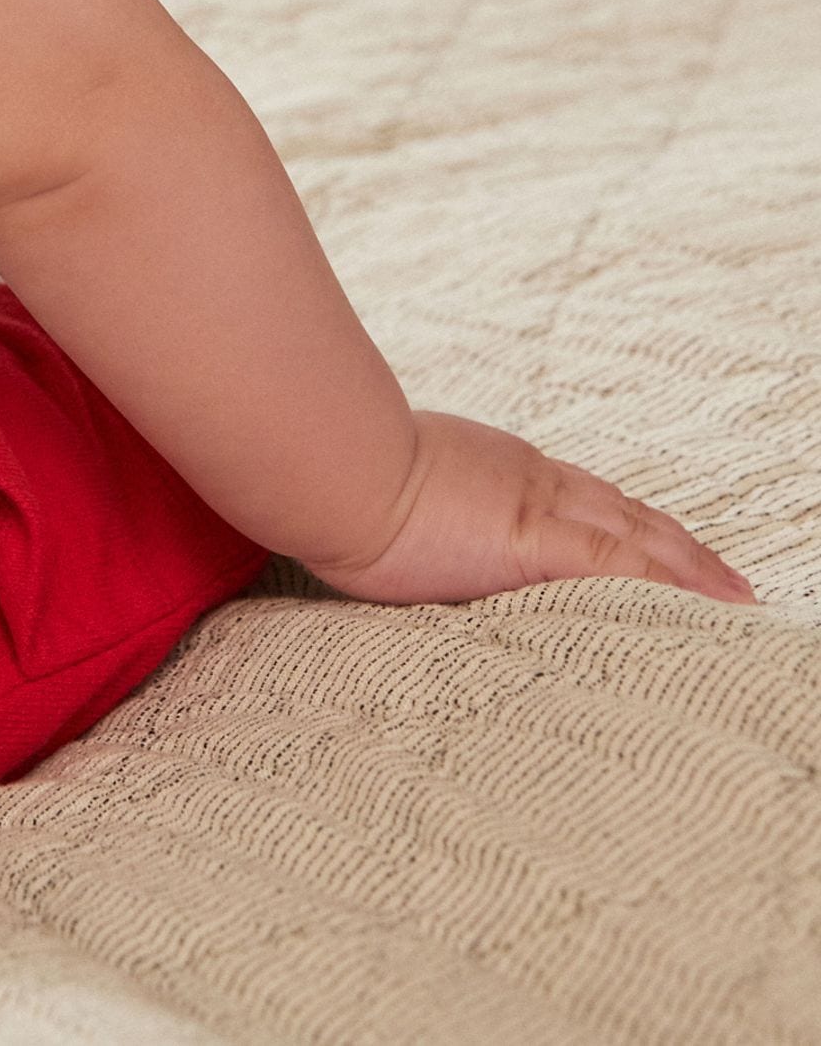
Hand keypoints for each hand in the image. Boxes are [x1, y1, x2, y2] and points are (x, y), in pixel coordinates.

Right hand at [310, 410, 755, 607]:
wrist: (330, 465)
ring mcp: (536, 506)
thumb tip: (395, 527)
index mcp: (494, 470)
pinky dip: (675, 581)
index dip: (624, 517)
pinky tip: (711, 600)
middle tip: (722, 575)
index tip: (652, 537)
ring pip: (638, 532)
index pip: (578, 496)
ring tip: (734, 593)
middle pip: (623, 509)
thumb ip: (411, 509)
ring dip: (691, 563)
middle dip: (675, 542)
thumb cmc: (336, 481)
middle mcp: (528, 479)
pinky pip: (625, 563)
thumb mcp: (386, 492)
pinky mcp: (536, 540)